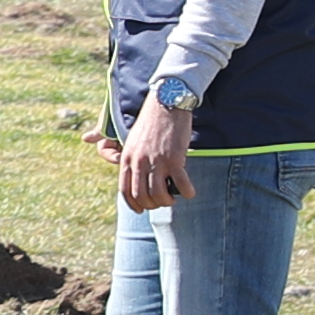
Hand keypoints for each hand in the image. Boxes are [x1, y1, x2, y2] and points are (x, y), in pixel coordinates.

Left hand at [113, 97, 194, 214]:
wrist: (166, 104)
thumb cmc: (151, 122)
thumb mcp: (133, 140)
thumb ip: (132, 158)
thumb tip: (134, 175)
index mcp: (126, 158)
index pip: (125, 190)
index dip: (133, 204)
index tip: (141, 209)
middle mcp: (139, 162)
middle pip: (141, 196)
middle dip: (151, 204)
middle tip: (162, 202)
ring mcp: (156, 161)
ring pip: (158, 194)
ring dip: (167, 201)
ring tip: (174, 198)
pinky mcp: (174, 158)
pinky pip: (180, 183)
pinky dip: (186, 192)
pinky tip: (190, 193)